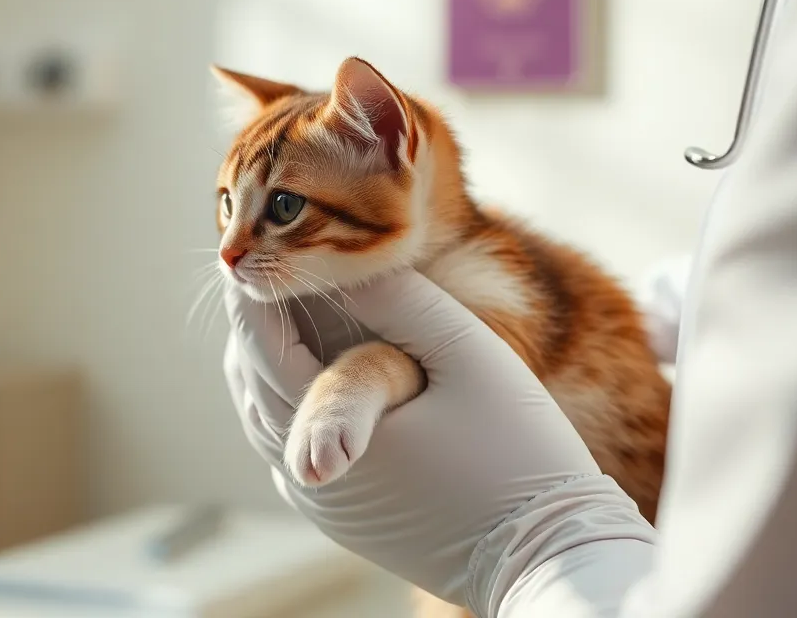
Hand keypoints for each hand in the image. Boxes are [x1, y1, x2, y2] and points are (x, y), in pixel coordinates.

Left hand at [222, 269, 653, 609]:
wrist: (548, 558)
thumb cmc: (517, 450)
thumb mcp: (466, 353)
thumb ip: (398, 301)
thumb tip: (338, 265)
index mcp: (322, 428)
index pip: (256, 339)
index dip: (251, 285)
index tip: (258, 237)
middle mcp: (303, 474)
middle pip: (248, 377)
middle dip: (255, 318)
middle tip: (272, 263)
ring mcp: (320, 502)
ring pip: (263, 415)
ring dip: (269, 359)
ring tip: (290, 304)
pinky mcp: (343, 518)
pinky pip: (290, 448)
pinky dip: (291, 399)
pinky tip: (319, 367)